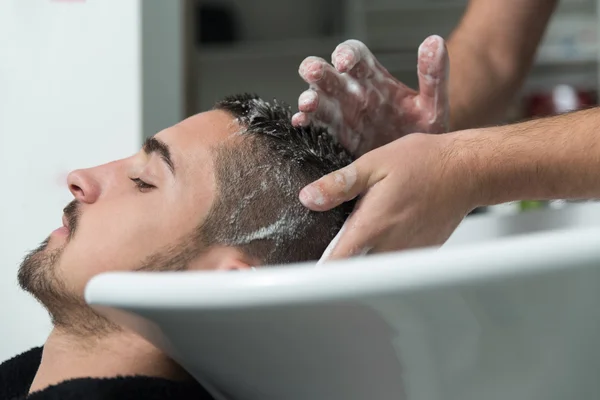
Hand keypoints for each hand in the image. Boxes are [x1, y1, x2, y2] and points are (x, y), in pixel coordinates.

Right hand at [292, 36, 449, 155]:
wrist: (421, 167)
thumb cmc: (426, 132)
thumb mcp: (433, 105)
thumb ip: (434, 76)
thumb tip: (434, 42)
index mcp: (375, 79)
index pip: (356, 56)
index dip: (347, 54)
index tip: (345, 63)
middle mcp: (353, 93)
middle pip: (329, 74)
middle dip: (318, 71)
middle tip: (314, 73)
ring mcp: (342, 115)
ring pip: (317, 99)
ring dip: (309, 98)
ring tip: (308, 104)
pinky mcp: (336, 138)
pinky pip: (315, 126)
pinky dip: (304, 122)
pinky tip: (301, 123)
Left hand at [299, 133, 474, 259]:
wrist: (468, 170)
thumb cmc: (425, 163)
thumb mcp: (374, 164)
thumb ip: (340, 184)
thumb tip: (309, 198)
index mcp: (372, 226)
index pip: (338, 263)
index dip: (320, 267)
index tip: (308, 264)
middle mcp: (390, 247)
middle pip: (354, 268)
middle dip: (341, 259)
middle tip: (333, 240)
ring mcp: (408, 254)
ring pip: (375, 267)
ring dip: (363, 257)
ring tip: (360, 232)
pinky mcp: (421, 253)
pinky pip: (394, 262)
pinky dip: (384, 252)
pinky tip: (385, 230)